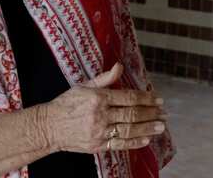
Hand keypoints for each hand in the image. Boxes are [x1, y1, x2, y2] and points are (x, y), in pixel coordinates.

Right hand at [41, 63, 166, 153]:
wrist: (48, 127)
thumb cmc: (66, 104)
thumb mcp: (83, 86)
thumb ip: (104, 78)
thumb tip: (119, 66)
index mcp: (98, 97)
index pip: (128, 98)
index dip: (146, 98)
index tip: (158, 99)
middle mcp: (100, 115)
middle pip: (131, 114)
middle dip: (150, 114)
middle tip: (164, 114)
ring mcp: (99, 132)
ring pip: (129, 130)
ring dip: (147, 128)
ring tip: (161, 126)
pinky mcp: (97, 146)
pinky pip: (120, 145)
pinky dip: (134, 142)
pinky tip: (146, 139)